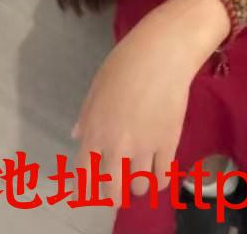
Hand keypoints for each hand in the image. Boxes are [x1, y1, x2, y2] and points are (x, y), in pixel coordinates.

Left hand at [69, 0, 202, 205]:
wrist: (162, 52)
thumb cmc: (126, 62)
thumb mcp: (97, 86)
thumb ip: (87, 116)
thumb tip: (77, 136)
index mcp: (94, 132)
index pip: (84, 176)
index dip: (87, 189)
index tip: (92, 191)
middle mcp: (116, 147)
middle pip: (112, 191)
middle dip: (114, 193)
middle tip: (120, 186)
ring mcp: (144, 147)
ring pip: (139, 188)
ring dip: (138, 184)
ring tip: (142, 173)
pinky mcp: (169, 144)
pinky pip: (163, 177)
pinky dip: (159, 180)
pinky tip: (159, 171)